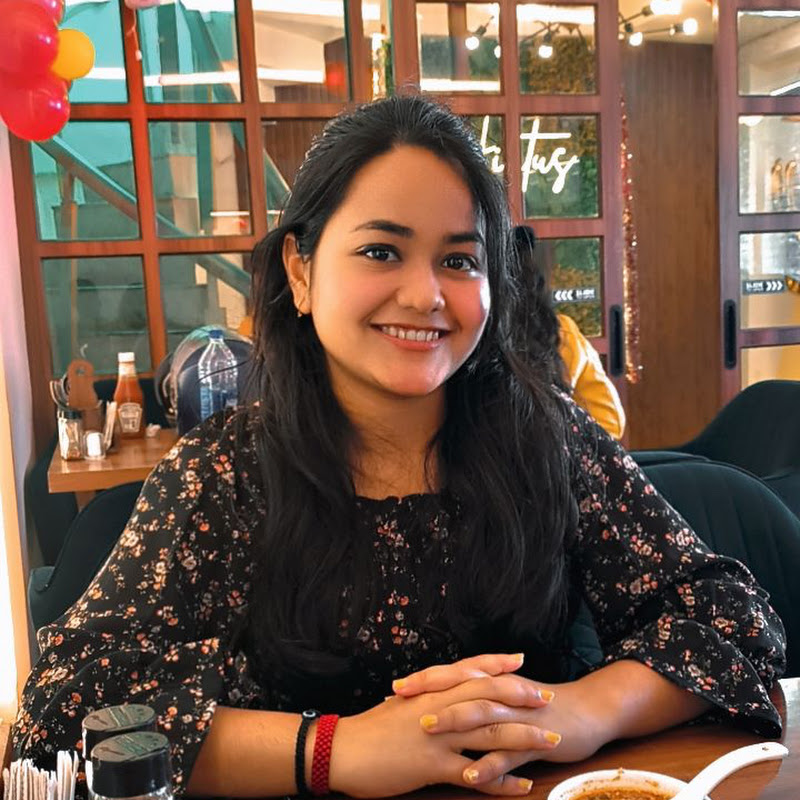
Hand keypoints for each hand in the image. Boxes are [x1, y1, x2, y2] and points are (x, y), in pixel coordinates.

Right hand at [328, 674, 559, 797]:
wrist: (343, 750)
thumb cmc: (370, 729)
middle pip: (488, 696)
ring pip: (490, 732)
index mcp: (431, 690)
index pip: (470, 671)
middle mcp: (439, 707)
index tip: (521, 661)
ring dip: (524, 737)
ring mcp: (438, 736)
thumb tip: (441, 696)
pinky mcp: (433, 765)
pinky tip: (524, 786)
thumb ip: (425, 699)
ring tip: (550, 740)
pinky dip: (503, 781)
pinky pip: (476, 774)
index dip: (497, 666)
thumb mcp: (401, 706)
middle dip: (521, 697)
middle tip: (548, 699)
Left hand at [394, 655, 610, 786]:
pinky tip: (470, 774)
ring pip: (482, 716)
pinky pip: (510, 753)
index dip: (424, 680)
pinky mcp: (536, 741)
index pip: (452, 675)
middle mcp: (502, 694)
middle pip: (461, 688)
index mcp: (492, 682)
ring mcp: (518, 716)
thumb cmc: (540, 707)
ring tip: (426, 730)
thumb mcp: (507, 697)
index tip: (394, 688)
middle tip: (399, 702)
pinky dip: (490, 763)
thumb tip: (441, 704)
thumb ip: (478, 697)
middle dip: (429, 694)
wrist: (588, 711)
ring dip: (454, 721)